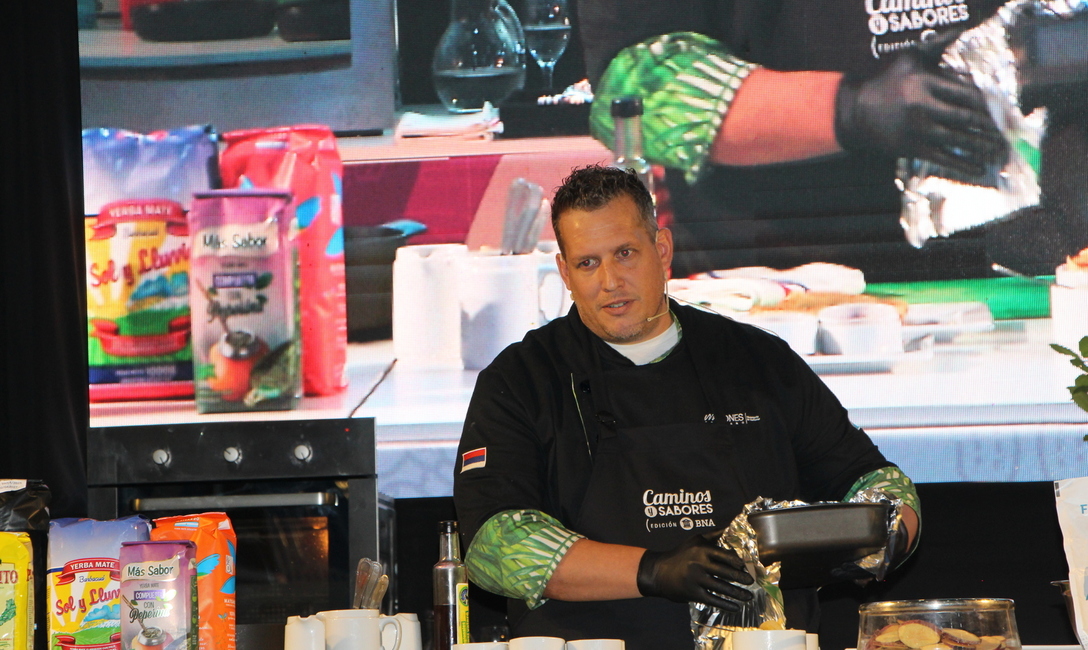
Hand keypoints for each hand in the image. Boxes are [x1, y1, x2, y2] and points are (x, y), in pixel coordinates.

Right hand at [636, 530, 753, 610]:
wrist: (658, 571)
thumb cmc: (680, 555)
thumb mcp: (694, 541)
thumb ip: (713, 535)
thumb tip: (730, 527)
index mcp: (702, 549)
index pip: (726, 556)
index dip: (739, 563)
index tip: (746, 567)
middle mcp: (699, 563)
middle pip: (727, 572)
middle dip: (742, 578)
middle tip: (751, 582)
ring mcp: (696, 579)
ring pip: (722, 588)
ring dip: (738, 594)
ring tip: (749, 597)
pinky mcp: (693, 593)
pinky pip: (713, 600)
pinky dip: (726, 604)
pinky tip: (736, 607)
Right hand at [834, 29, 1008, 176]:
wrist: (854, 112)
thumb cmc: (884, 82)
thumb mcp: (908, 59)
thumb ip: (935, 46)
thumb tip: (959, 29)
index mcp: (925, 84)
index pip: (967, 94)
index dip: (989, 104)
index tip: (1003, 111)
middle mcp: (923, 107)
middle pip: (967, 119)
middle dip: (990, 128)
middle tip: (1007, 134)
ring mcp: (917, 130)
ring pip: (959, 140)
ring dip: (983, 147)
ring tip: (999, 151)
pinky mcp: (911, 148)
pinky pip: (943, 158)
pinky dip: (963, 165)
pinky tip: (978, 168)